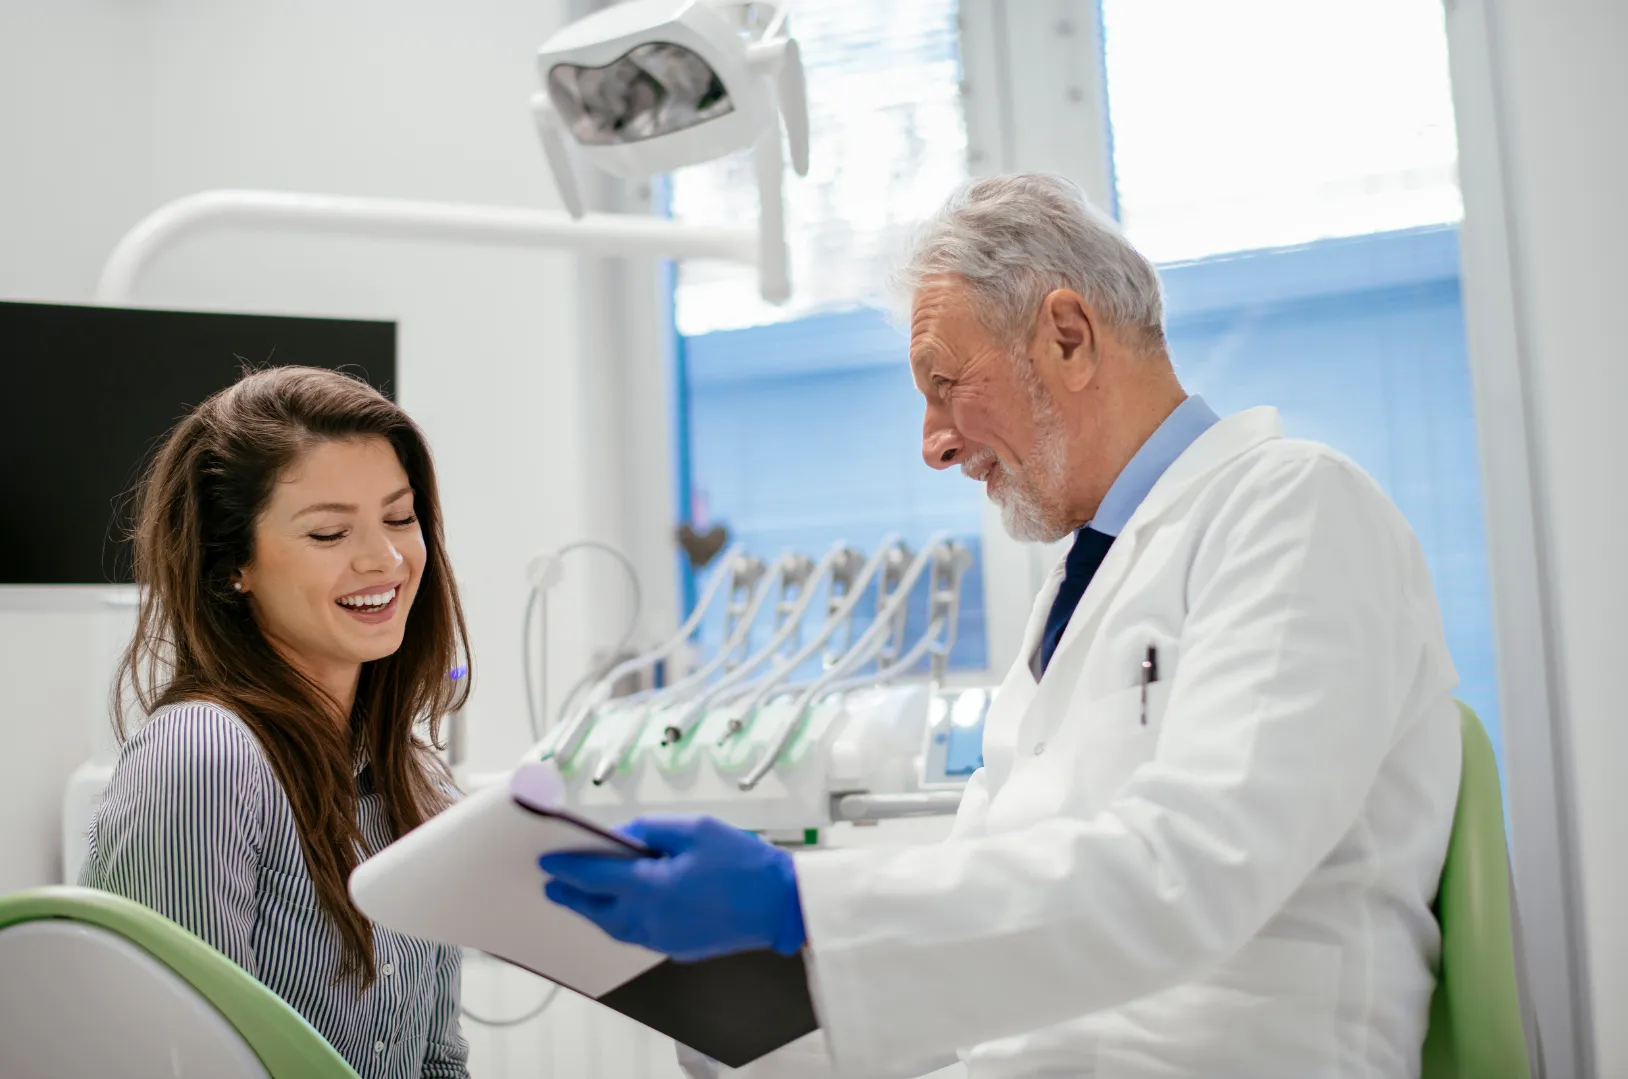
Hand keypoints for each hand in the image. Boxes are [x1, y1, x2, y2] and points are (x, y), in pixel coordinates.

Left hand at [539, 815, 805, 961]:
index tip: (547, 861)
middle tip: (552, 886)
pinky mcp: (678, 948)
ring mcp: (664, 939)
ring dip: (594, 912)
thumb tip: (623, 838)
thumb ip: (652, 830)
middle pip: (597, 909)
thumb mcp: (696, 829)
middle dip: (571, 897)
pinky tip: (623, 912)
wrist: (781, 906)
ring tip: (581, 900)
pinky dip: (621, 923)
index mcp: (651, 887)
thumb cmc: (744, 864)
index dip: (567, 868)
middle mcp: (650, 919)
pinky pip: (638, 936)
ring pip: (615, 928)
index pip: (594, 877)